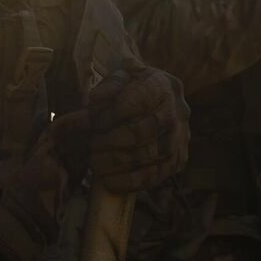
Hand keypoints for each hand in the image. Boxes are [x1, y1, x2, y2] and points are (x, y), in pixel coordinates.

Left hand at [84, 64, 190, 192]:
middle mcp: (178, 112)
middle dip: (110, 140)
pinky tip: (107, 180)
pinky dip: (127, 182)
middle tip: (92, 143)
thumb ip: (100, 93)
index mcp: (164, 85)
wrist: (159, 102)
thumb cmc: (132, 89)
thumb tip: (79, 113)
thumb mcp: (118, 79)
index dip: (112, 112)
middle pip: (142, 131)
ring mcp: (180, 138)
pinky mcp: (177, 162)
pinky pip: (153, 177)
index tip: (94, 119)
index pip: (141, 99)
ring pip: (148, 157)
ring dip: (114, 162)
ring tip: (95, 161)